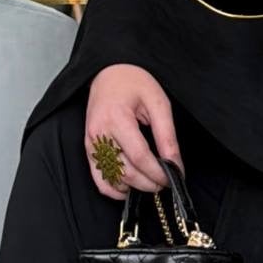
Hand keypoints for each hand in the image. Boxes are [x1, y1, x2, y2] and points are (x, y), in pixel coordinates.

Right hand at [83, 64, 179, 196]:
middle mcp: (99, 133)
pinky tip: (131, 186)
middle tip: (166, 181)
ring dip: (134, 187)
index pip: (140, 157)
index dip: (158, 172)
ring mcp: (91, 143)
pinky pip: (99, 179)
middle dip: (149, 183)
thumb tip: (175, 164)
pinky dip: (115, 189)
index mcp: (117, 118)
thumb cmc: (133, 82)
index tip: (173, 176)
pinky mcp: (88, 149)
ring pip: (113, 179)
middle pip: (126, 172)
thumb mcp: (158, 102)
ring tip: (152, 181)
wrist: (108, 73)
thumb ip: (166, 135)